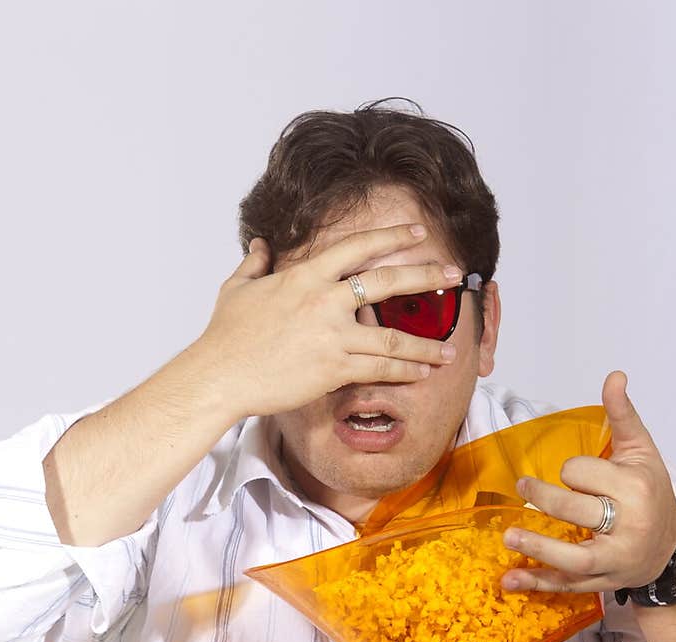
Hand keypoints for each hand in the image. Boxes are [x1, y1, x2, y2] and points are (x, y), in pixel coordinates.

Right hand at [195, 224, 460, 419]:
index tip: (417, 232)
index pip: (357, 247)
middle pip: (388, 282)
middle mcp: (325, 301)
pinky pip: (380, 369)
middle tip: (455, 275)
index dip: (390, 236)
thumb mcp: (237, 289)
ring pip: (392, 337)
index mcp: (305, 276)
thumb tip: (260, 245)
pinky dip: (405, 370)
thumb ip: (255, 264)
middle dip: (427, 275)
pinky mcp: (334, 369)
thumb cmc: (226, 336)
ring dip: (425, 344)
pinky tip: (424, 373)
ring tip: (450, 349)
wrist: (220, 375)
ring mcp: (332, 336)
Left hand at [501, 371, 675, 593]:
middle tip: (522, 487)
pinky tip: (509, 581)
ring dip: (537, 547)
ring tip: (508, 535)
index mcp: (635, 488)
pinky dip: (536, 584)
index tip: (577, 475)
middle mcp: (628, 526)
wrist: (672, 549)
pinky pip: (566, 586)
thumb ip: (624, 416)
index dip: (573, 471)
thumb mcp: (643, 452)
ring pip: (571, 557)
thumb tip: (614, 376)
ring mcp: (615, 559)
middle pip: (574, 510)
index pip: (583, 474)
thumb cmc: (653, 494)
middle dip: (544, 498)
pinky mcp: (602, 583)